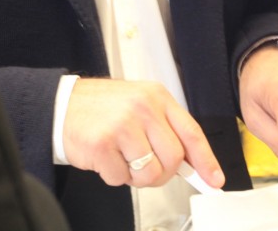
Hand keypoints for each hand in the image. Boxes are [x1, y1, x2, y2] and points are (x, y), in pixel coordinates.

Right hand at [62, 78, 223, 189]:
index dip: (206, 160)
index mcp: (157, 97)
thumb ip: (165, 129)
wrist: (62, 105)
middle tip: (146, 167)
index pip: (191, 132)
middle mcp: (143, 108)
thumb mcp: (140, 105)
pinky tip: (106, 157)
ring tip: (123, 158)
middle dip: (162, 173)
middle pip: (173, 159)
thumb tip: (191, 163)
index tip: (215, 179)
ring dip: (136, 176)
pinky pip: (121, 178)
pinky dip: (114, 175)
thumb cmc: (104, 108)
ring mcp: (122, 125)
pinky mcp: (102, 144)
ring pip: (149, 173)